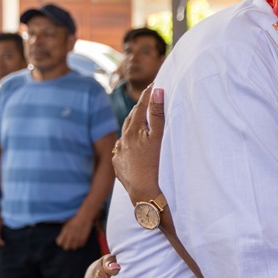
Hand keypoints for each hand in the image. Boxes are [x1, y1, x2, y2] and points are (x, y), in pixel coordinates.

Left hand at [56, 214, 92, 250]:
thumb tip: (61, 239)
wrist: (85, 217)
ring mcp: (77, 238)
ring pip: (73, 248)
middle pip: (66, 247)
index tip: (63, 241)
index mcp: (65, 232)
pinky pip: (80, 245)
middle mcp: (70, 236)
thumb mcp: (66, 225)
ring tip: (75, 242)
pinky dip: (80, 244)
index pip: (59, 243)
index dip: (61, 242)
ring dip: (74, 246)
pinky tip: (80, 240)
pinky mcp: (83, 238)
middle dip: (67, 245)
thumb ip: (63, 233)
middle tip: (70, 243)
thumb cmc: (75, 220)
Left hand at [113, 84, 164, 202]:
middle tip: (148, 100)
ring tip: (140, 121)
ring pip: (125, 134)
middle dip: (140, 108)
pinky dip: (128, 142)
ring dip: (132, 125)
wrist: (143, 192)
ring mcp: (119, 153)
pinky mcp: (118, 165)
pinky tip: (133, 146)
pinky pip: (122, 148)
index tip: (154, 84)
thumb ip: (157, 113)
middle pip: (131, 119)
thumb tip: (157, 91)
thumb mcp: (158, 137)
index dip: (147, 94)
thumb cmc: (154, 164)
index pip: (140, 107)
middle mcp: (122, 140)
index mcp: (132, 130)